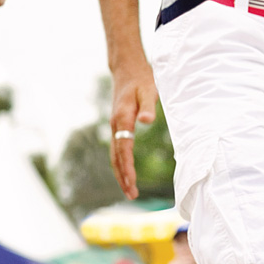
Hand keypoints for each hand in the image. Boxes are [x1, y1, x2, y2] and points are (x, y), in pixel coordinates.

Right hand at [108, 52, 158, 201]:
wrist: (127, 68)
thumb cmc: (141, 79)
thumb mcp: (149, 90)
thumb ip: (148, 106)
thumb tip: (147, 122)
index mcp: (122, 118)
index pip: (124, 148)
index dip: (127, 166)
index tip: (132, 182)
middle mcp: (115, 125)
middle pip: (116, 156)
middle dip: (122, 177)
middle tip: (131, 195)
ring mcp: (114, 126)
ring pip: (114, 155)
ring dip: (120, 173)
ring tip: (129, 190)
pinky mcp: (117, 126)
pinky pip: (117, 149)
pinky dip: (120, 164)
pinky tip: (126, 173)